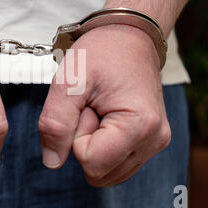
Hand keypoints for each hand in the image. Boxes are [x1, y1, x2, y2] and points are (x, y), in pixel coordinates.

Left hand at [39, 24, 170, 186]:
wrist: (129, 36)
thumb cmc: (101, 52)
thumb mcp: (68, 81)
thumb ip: (54, 124)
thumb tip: (52, 162)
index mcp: (139, 125)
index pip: (90, 162)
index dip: (76, 135)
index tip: (86, 105)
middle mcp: (154, 140)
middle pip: (98, 172)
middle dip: (84, 141)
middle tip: (91, 106)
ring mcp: (155, 143)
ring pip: (106, 172)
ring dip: (93, 144)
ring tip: (99, 109)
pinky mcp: (151, 142)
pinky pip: (115, 163)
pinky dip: (104, 145)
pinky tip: (107, 116)